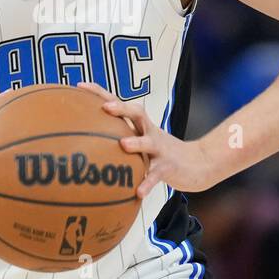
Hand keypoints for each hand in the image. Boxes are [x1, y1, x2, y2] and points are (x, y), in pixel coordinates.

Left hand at [76, 81, 215, 198]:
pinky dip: (147, 183)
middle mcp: (150, 132)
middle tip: (104, 107)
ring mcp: (160, 149)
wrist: (198, 163)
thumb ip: (120, 140)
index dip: (100, 93)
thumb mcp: (142, 143)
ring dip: (136, 142)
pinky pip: (156, 175)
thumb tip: (83, 145)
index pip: (119, 103)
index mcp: (140, 126)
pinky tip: (137, 193)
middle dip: (121, 109)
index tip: (80, 86)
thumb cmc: (161, 154)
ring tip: (123, 145)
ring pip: (148, 142)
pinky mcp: (169, 167)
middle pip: (137, 114)